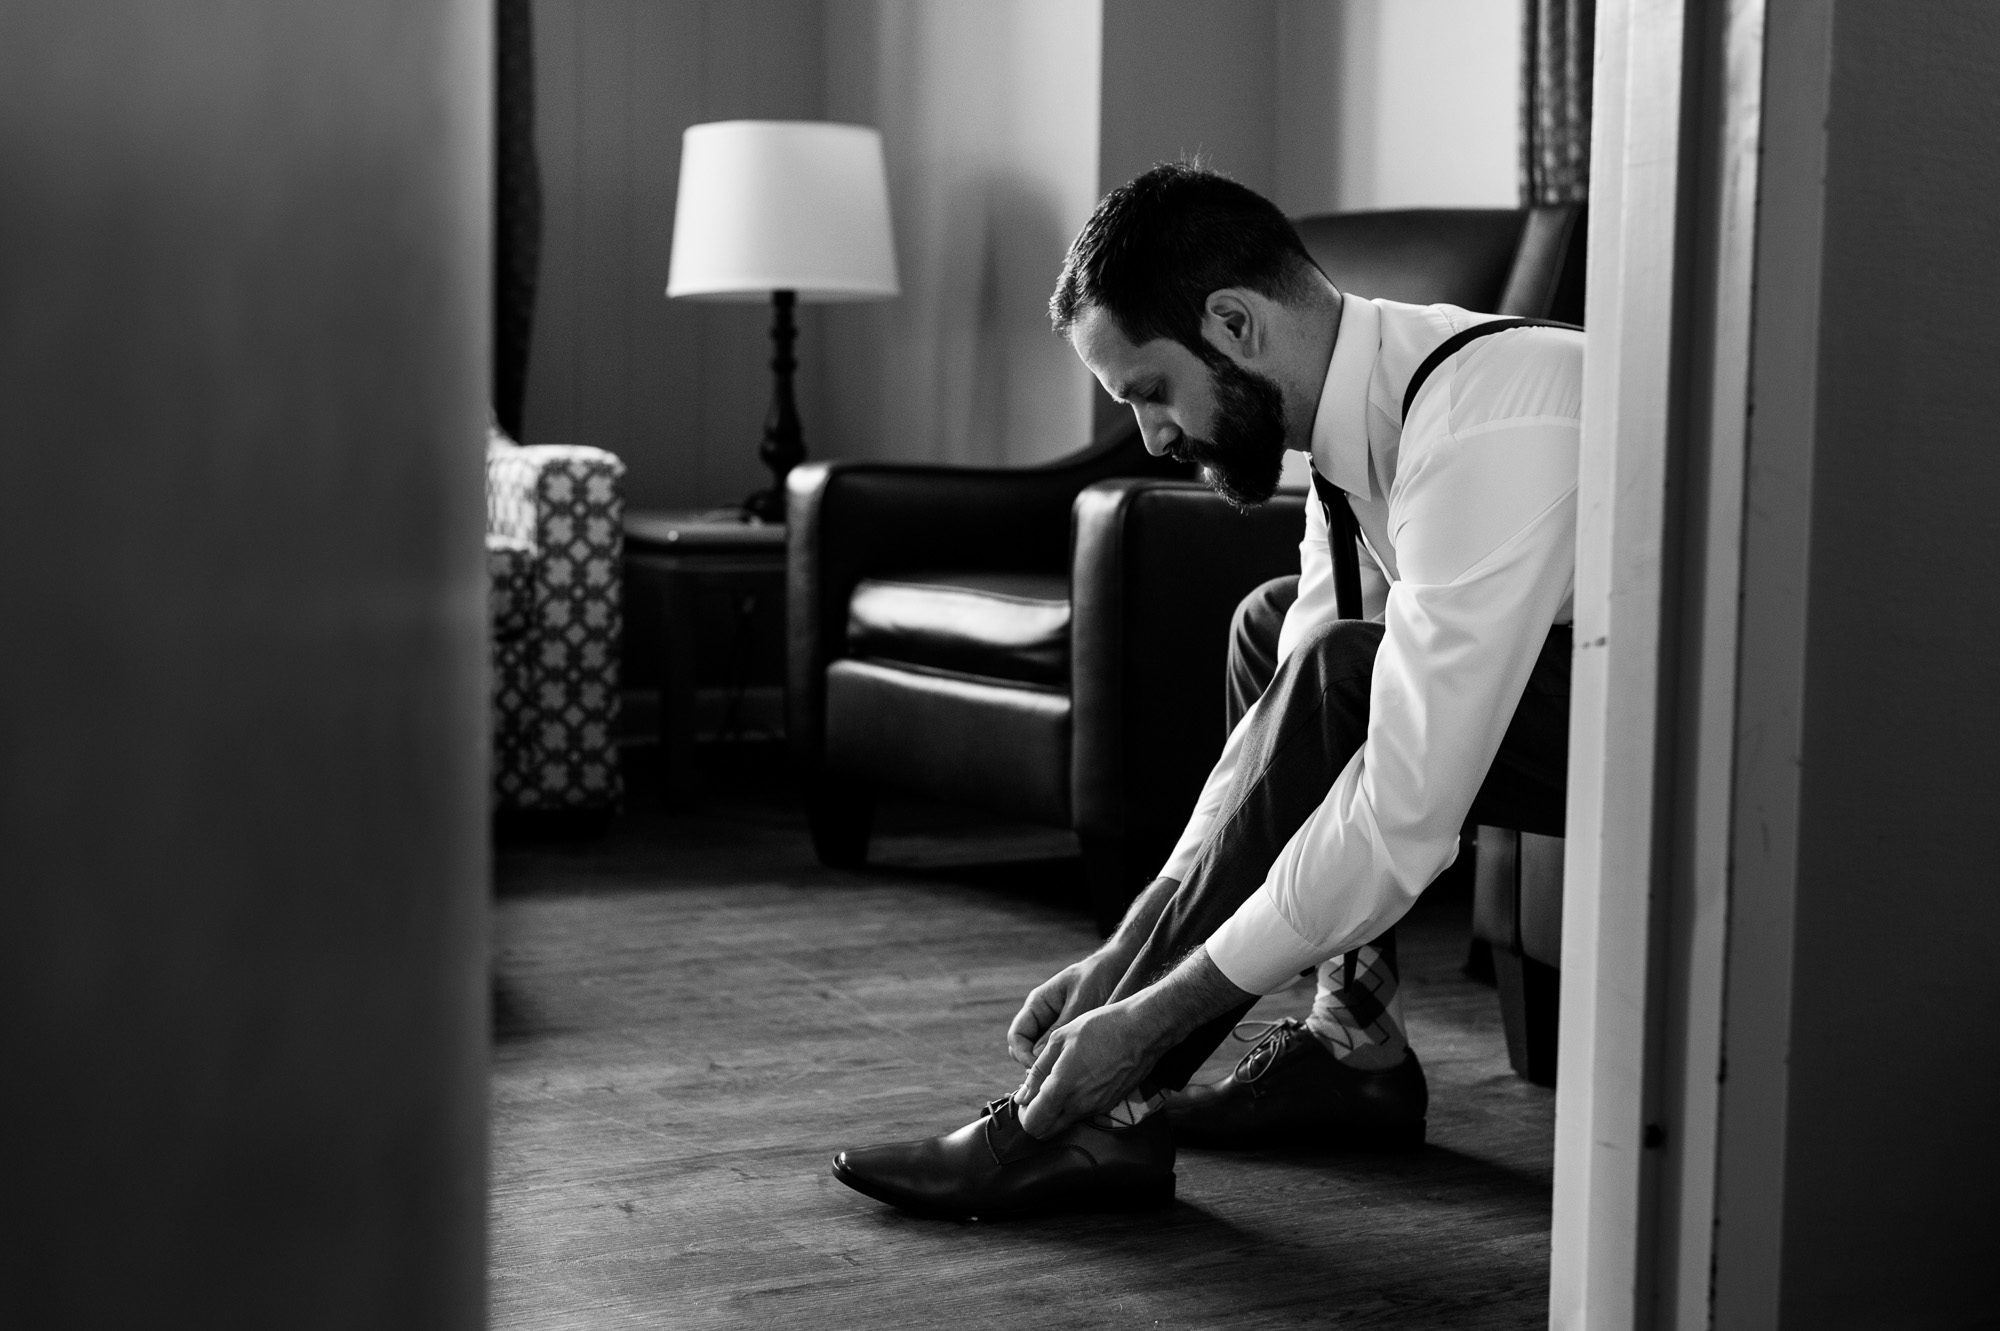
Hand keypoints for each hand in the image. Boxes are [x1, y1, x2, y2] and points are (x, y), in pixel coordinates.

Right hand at [1006, 943, 1133, 1068]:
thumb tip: (1039, 1060)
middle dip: (1036, 1066)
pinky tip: (1082, 1070)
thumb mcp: (1080, 1003)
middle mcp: (1043, 1018)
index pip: (1017, 1036)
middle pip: (1026, 1050)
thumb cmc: (1098, 979)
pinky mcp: (1073, 1037)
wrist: (1120, 968)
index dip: (1023, 1056)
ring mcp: (1057, 1028)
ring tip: (1071, 1077)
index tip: (1039, 1069)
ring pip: (1044, 1055)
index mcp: (1038, 1005)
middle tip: (1056, 1078)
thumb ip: (1060, 1029)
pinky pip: (1062, 1054)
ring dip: (1053, 1067)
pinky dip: (1066, 1064)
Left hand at [1012, 999, 1173, 1137]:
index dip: (1023, 1113)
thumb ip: (1038, 1071)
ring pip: (1065, 1123)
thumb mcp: (1059, 1040)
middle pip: (1047, 1131)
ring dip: (1056, 1110)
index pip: (1032, 1124)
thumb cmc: (1099, 1028)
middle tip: (1038, 1092)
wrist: (1141, 1030)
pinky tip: (1080, 1078)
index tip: (1025, 1096)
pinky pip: (1083, 1114)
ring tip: (1061, 1079)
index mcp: (1062, 1089)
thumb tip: (1022, 1095)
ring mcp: (1097, 1108)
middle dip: (1037, 1117)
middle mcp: (1079, 1106)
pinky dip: (1075, 1104)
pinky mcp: (1110, 1105)